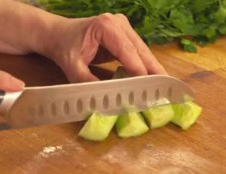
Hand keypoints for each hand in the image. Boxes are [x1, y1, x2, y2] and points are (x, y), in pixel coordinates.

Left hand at [40, 13, 166, 82]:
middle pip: (141, 49)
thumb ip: (88, 82)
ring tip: (164, 86)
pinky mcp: (125, 34)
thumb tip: (106, 98)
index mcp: (106, 26)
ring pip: (143, 50)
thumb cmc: (64, 47)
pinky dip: (145, 66)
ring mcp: (124, 27)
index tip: (149, 88)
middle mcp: (119, 23)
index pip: (127, 51)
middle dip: (153, 70)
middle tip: (166, 88)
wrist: (58, 34)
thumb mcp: (72, 67)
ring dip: (153, 68)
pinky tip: (153, 79)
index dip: (140, 70)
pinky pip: (138, 52)